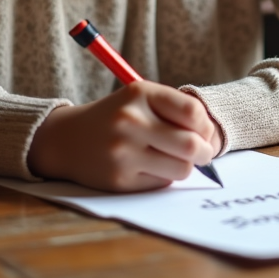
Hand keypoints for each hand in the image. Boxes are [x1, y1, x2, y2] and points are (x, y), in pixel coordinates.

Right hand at [28, 81, 217, 191]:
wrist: (67, 139)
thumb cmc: (115, 116)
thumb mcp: (140, 98)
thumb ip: (175, 110)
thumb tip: (211, 139)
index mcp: (140, 94)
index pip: (193, 112)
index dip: (205, 126)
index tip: (202, 131)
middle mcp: (130, 121)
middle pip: (191, 145)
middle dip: (205, 152)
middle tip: (202, 153)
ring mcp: (123, 152)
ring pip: (181, 169)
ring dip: (185, 167)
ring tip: (173, 159)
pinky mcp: (119, 179)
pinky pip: (161, 183)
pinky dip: (164, 177)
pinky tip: (149, 166)